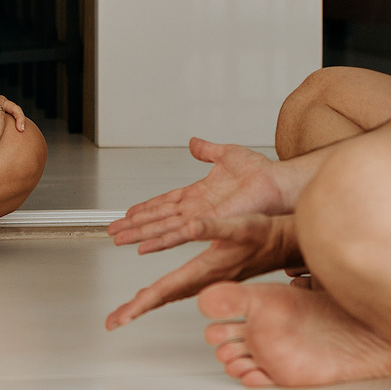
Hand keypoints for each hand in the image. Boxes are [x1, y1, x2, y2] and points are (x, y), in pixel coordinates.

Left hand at [105, 213, 297, 329]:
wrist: (283, 244)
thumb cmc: (264, 235)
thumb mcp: (240, 225)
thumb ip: (213, 227)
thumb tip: (190, 226)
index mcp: (204, 270)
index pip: (165, 290)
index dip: (141, 303)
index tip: (123, 316)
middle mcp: (204, 280)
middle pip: (163, 298)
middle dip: (136, 310)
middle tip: (113, 321)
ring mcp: (206, 282)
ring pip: (169, 295)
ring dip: (146, 303)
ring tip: (126, 312)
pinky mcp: (209, 278)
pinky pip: (178, 289)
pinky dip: (161, 293)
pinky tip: (154, 293)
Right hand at [107, 138, 289, 251]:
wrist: (277, 183)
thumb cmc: (261, 172)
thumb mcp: (227, 154)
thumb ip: (208, 150)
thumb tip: (195, 142)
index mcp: (199, 194)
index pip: (165, 202)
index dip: (145, 208)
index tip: (128, 214)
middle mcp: (197, 209)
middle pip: (157, 218)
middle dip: (134, 226)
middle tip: (113, 232)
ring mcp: (201, 219)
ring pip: (162, 228)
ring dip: (139, 234)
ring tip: (119, 239)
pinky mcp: (208, 225)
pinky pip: (179, 235)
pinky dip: (160, 241)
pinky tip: (145, 247)